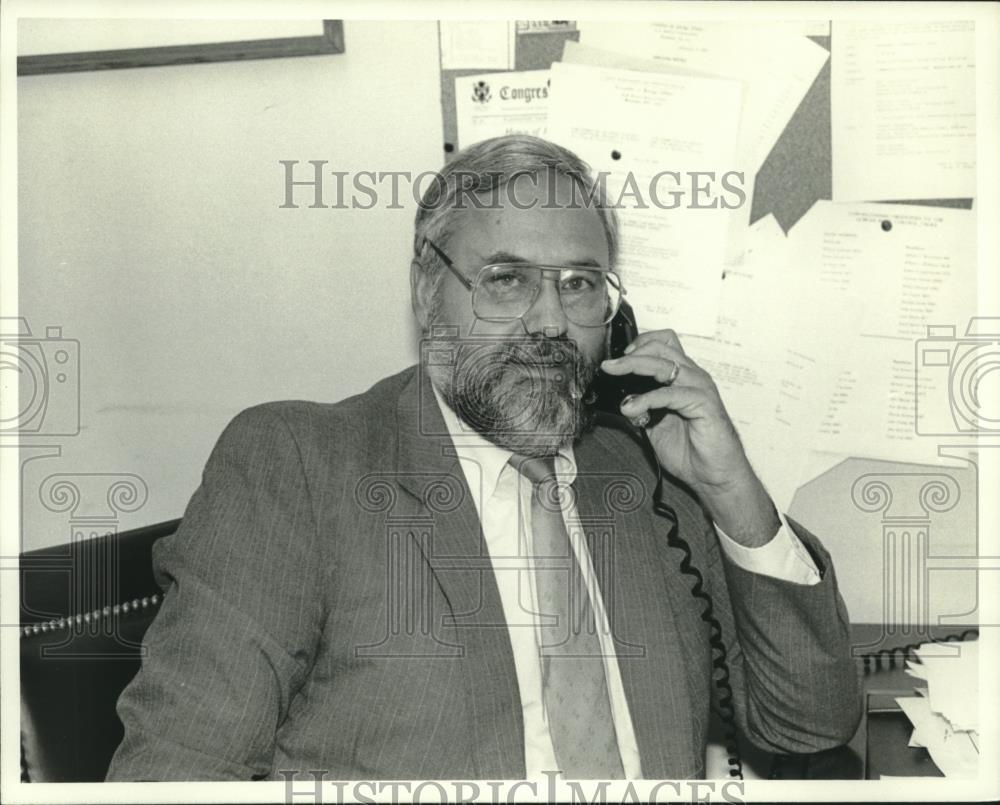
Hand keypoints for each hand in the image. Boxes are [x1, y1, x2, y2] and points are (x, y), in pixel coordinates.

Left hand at [599, 329, 779, 545]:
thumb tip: (619, 397)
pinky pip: (671, 393)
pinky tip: (632, 408)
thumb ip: (640, 408)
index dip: (641, 344)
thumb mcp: (655, 425)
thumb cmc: (690, 450)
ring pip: (664, 364)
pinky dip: (647, 398)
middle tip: (608, 366)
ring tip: (614, 376)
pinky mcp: (704, 404)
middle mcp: (693, 377)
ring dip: (634, 367)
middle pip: (661, 348)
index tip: (619, 358)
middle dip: (630, 355)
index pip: (664, 343)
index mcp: (683, 378)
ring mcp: (700, 388)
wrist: (713, 476)